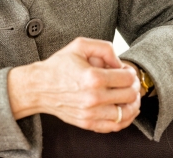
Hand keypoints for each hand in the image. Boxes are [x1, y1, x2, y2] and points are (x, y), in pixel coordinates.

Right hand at [7, 37, 140, 132]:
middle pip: (130, 95)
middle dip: (133, 86)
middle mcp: (94, 97)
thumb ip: (104, 47)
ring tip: (128, 96)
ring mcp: (91, 113)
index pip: (128, 78)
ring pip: (126, 113)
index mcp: (93, 77)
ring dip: (132, 104)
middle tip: (128, 82)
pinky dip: (124, 119)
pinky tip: (121, 108)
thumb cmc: (59, 65)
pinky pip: (115, 126)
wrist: (39, 87)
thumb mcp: (79, 45)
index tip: (124, 70)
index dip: (130, 72)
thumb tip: (120, 63)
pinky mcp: (88, 123)